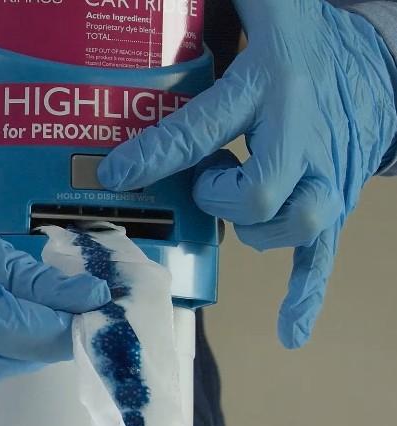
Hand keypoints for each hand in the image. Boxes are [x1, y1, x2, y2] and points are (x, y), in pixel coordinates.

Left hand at [98, 0, 396, 348]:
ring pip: (294, 224)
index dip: (158, 154)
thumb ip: (210, 9)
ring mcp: (324, 176)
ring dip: (254, 229)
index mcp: (271, 84)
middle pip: (260, 191)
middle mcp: (302, 136)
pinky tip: (289, 331)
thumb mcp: (264, 8)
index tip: (117, 172)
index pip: (205, 126)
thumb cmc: (306, 38)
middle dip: (220, 198)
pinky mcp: (334, 201)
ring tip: (232, 208)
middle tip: (203, 184)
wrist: (379, 62)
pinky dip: (305, 294)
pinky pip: (322, 254)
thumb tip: (148, 10)